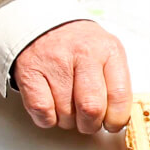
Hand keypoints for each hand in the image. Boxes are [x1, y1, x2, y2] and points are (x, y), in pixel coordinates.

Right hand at [12, 20, 131, 133]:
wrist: (44, 25)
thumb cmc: (80, 45)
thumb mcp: (108, 53)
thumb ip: (117, 82)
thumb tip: (119, 118)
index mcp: (109, 51)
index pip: (119, 95)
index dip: (117, 119)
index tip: (113, 124)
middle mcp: (83, 54)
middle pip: (91, 108)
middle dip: (90, 125)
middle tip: (89, 122)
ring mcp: (55, 63)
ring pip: (66, 113)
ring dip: (68, 121)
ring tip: (69, 108)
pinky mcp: (30, 72)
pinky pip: (42, 111)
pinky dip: (48, 119)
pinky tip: (53, 108)